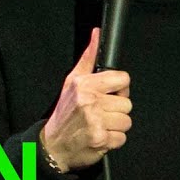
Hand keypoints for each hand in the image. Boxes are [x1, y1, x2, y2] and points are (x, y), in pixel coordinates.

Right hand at [41, 28, 132, 171]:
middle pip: (127, 103)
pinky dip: (113, 140)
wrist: (52, 145)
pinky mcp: (101, 140)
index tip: (111, 94)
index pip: (123, 79)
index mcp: (85, 85)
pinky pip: (122, 138)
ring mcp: (96, 122)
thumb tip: (97, 34)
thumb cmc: (64, 113)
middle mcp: (90, 102)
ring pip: (127, 121)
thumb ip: (88, 58)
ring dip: (116, 126)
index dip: (120, 88)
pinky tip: (100, 136)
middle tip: (101, 113)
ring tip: (101, 125)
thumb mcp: (72, 81)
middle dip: (117, 110)